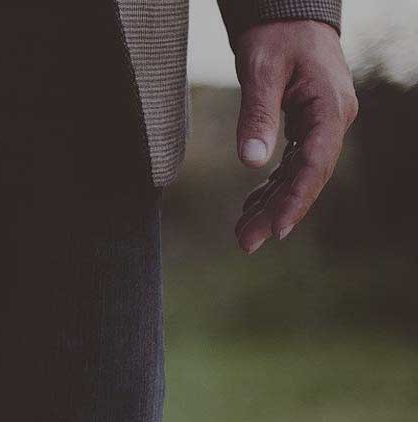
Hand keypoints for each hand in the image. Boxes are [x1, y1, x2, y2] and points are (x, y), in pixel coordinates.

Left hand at [232, 20, 356, 252]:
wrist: (289, 16)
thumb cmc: (276, 37)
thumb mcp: (260, 70)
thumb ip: (257, 114)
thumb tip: (251, 162)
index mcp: (329, 108)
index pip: (315, 163)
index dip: (297, 199)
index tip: (278, 229)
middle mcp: (332, 121)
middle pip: (308, 176)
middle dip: (279, 211)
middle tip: (247, 243)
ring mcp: (321, 126)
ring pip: (298, 174)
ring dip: (272, 205)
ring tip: (243, 235)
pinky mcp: (306, 127)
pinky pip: (291, 164)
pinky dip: (271, 186)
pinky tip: (251, 209)